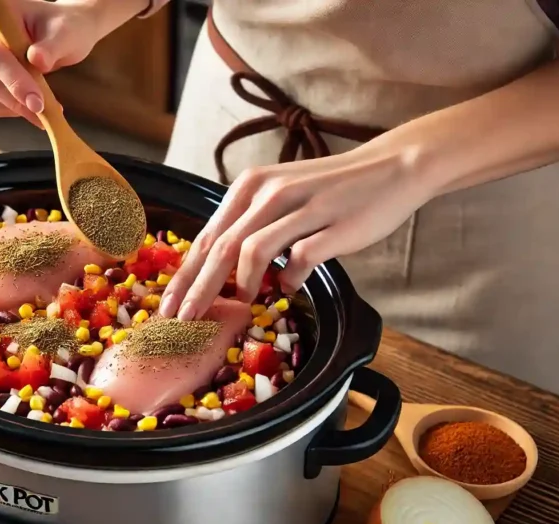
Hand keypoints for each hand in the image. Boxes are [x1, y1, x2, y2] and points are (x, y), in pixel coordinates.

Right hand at [0, 0, 101, 126]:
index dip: (13, 81)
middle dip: (15, 100)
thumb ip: (52, 47)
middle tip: (44, 111)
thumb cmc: (60, 29)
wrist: (54, 35)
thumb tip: (38, 60)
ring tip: (38, 105)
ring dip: (9, 107)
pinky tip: (21, 104)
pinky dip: (0, 109)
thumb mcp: (65, 34)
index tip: (37, 104)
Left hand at [159, 146, 434, 319]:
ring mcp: (301, 207)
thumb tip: (220, 272)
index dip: (185, 275)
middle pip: (221, 247)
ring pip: (252, 251)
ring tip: (239, 305)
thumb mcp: (279, 196)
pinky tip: (287, 290)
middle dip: (197, 289)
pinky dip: (288, 280)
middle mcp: (269, 192)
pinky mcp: (332, 224)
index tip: (168, 305)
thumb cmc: (328, 190)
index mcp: (250, 186)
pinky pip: (299, 259)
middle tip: (183, 319)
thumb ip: (249, 226)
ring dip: (241, 284)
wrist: (390, 168)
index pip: (207, 236)